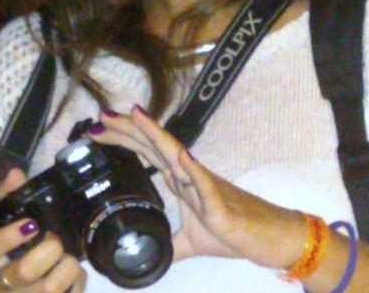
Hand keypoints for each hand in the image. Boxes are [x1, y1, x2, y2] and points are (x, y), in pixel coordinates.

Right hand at [0, 168, 86, 292]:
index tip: (30, 224)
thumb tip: (13, 173)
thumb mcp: (6, 232)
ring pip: (51, 287)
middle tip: (54, 240)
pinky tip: (72, 277)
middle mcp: (0, 288)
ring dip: (67, 266)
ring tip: (66, 259)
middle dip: (49, 250)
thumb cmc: (14, 260)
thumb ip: (8, 200)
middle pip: (25, 271)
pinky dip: (78, 281)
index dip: (6, 238)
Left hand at [91, 107, 303, 267]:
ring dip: (154, 135)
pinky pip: (205, 185)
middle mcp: (189, 175)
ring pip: (175, 155)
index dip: (123, 138)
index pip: (146, 153)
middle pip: (154, 146)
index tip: (97, 129)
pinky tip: (180, 155)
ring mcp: (204, 186)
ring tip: (134, 115)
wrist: (270, 237)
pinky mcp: (220, 206)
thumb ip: (169, 244)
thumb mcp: (191, 243)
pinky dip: (191, 169)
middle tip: (101, 115)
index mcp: (181, 181)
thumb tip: (146, 254)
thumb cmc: (234, 232)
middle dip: (127, 129)